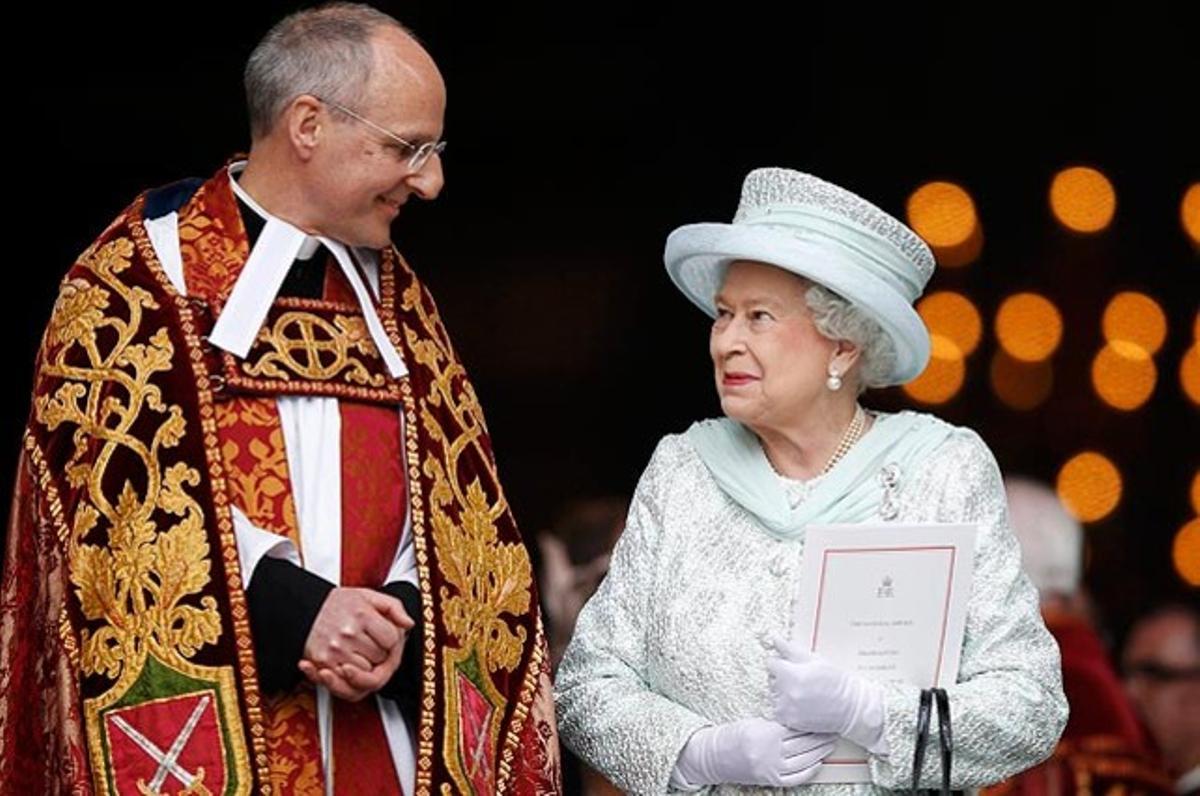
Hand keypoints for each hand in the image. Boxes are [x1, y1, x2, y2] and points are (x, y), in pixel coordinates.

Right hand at [299, 588, 412, 699]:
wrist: (303, 609)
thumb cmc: (336, 604)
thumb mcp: (367, 595)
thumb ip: (393, 607)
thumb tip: (408, 624)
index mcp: (362, 615)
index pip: (392, 639)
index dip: (392, 638)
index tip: (384, 634)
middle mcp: (348, 634)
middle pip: (381, 658)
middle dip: (379, 652)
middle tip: (370, 641)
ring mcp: (335, 651)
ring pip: (367, 674)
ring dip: (366, 666)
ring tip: (358, 651)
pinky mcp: (323, 664)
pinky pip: (347, 684)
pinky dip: (351, 679)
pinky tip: (348, 666)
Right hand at [674, 717, 835, 787]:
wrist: (717, 756)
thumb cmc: (735, 735)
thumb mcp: (755, 721)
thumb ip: (777, 722)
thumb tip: (800, 717)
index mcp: (766, 733)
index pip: (797, 728)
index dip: (813, 723)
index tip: (824, 717)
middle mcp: (770, 752)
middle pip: (804, 744)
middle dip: (821, 737)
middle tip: (833, 729)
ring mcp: (772, 769)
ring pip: (805, 761)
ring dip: (820, 752)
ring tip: (830, 744)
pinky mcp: (771, 780)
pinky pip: (797, 777)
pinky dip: (810, 770)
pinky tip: (818, 762)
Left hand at [769, 638, 884, 749]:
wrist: (851, 708)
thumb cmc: (836, 682)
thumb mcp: (815, 660)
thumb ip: (790, 649)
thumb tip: (774, 637)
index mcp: (792, 674)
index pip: (771, 663)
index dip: (781, 662)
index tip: (789, 665)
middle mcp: (787, 693)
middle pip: (772, 680)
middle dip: (782, 678)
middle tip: (801, 680)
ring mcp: (788, 709)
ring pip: (774, 696)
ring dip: (783, 693)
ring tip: (803, 693)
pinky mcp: (791, 722)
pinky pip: (779, 711)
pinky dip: (787, 708)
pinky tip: (802, 705)